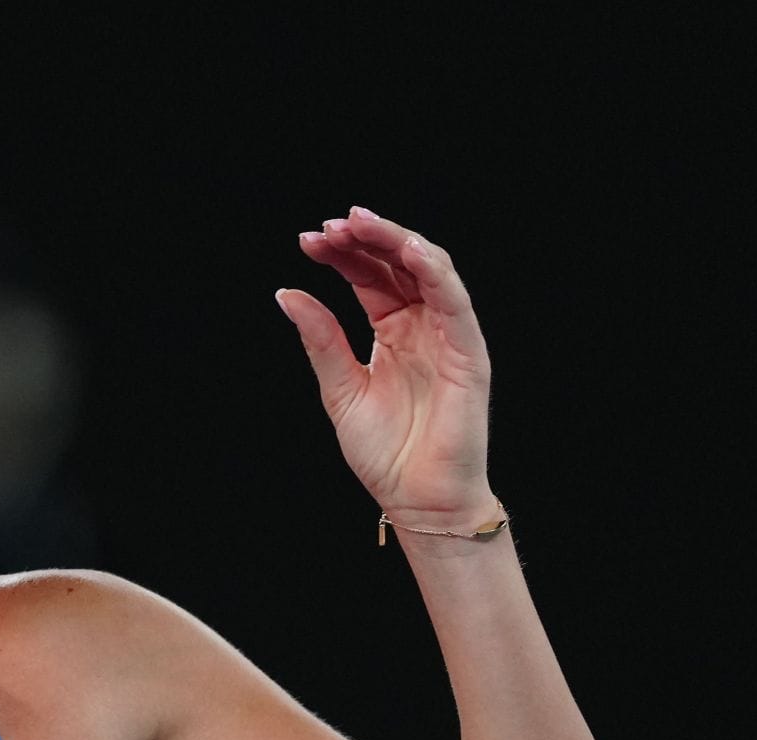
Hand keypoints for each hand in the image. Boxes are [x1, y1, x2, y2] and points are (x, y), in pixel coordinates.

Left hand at [277, 207, 495, 523]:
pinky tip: (408, 250)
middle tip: (331, 225)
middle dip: (366, 238)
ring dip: (396, 241)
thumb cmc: (385, 453)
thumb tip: (287, 294)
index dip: (342, 254)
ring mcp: (448, 336)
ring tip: (361, 224)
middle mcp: (423, 326)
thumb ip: (321, 340)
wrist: (416, 499)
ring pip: (428, 270)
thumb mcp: (340, 389)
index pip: (370, 277)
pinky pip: (455, 302)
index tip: (309, 240)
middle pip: (397, 264)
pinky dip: (434, 271)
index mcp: (393, 332)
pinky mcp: (468, 353)